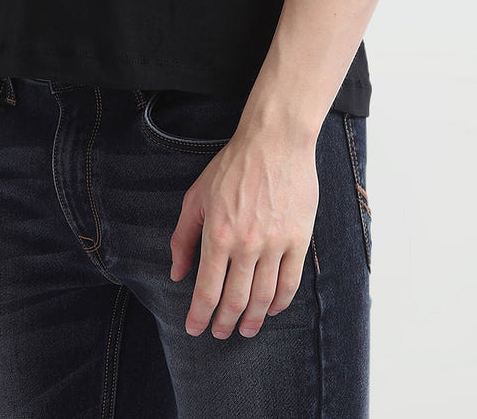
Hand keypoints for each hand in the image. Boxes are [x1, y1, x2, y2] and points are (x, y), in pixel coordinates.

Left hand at [170, 125, 318, 338]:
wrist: (275, 142)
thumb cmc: (232, 166)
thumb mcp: (196, 196)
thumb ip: (183, 237)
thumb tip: (177, 273)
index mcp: (218, 235)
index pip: (207, 291)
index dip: (199, 317)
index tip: (195, 329)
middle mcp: (246, 244)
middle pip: (235, 301)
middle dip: (224, 324)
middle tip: (220, 333)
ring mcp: (275, 244)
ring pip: (264, 298)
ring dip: (253, 321)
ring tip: (246, 330)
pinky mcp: (299, 239)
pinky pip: (290, 283)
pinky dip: (280, 303)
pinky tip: (272, 309)